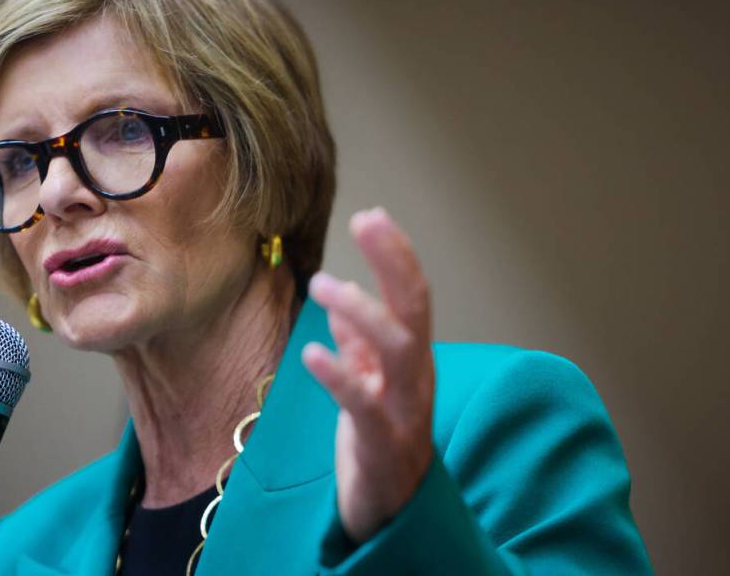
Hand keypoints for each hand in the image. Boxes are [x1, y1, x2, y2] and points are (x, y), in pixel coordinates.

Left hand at [303, 207, 435, 543]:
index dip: (395, 254)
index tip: (372, 216)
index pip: (412, 297)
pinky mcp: (384, 446)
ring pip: (399, 351)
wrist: (392, 514)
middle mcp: (415, 379)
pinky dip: (340, 375)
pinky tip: (313, 351)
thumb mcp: (369, 385)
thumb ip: (358, 346)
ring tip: (325, 284)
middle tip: (367, 221)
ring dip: (364, 311)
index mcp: (410, 361)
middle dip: (394, 262)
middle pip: (415, 310)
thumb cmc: (380, 444)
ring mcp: (404, 411)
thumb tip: (340, 302)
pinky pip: (364, 406)